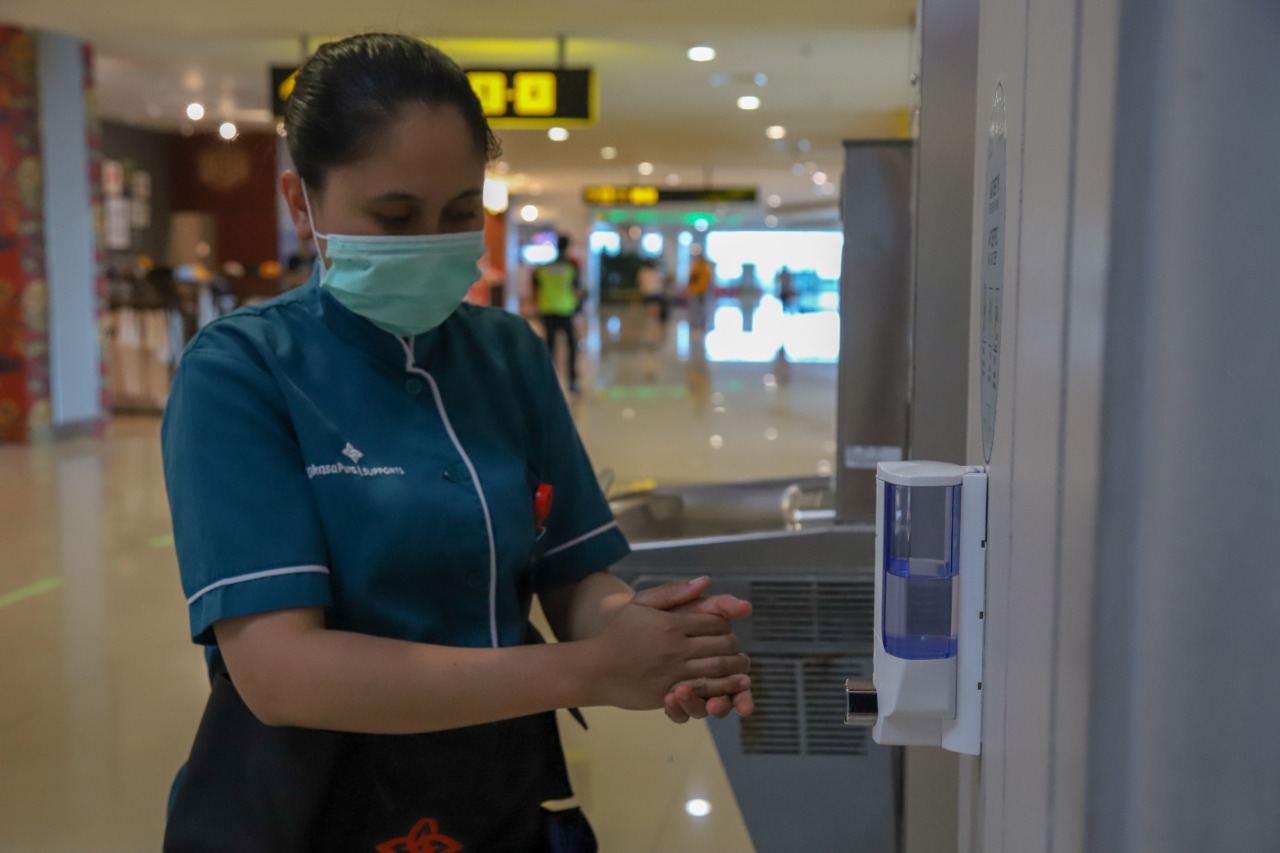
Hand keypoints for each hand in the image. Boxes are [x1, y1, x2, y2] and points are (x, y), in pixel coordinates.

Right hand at [583, 578, 749, 710]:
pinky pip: (704, 691)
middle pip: (722, 646)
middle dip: (734, 648)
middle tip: (737, 651)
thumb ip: (674, 592)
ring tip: (741, 671)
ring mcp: (672, 673)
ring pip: (718, 669)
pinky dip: (722, 690)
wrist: (596, 669)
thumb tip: (706, 582)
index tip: (725, 629)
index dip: (726, 625)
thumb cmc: (620, 633)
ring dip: (735, 669)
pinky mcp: (669, 694)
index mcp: (671, 623)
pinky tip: (728, 689)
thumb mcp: (642, 604)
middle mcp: (675, 648)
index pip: (715, 622)